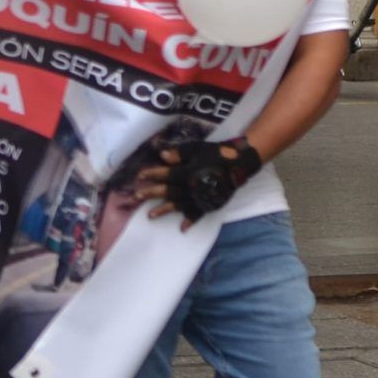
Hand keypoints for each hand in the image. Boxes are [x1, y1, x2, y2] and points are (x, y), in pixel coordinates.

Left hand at [137, 140, 262, 222]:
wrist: (241, 164)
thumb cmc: (217, 154)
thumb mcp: (197, 149)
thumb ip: (179, 153)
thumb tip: (161, 155)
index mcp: (190, 173)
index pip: (167, 174)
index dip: (152, 174)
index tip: (139, 175)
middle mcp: (194, 187)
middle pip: (169, 191)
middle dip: (151, 193)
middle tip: (136, 196)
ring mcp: (202, 197)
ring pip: (180, 205)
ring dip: (164, 210)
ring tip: (149, 215)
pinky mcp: (211, 203)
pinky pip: (199, 214)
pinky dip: (191, 221)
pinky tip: (182, 228)